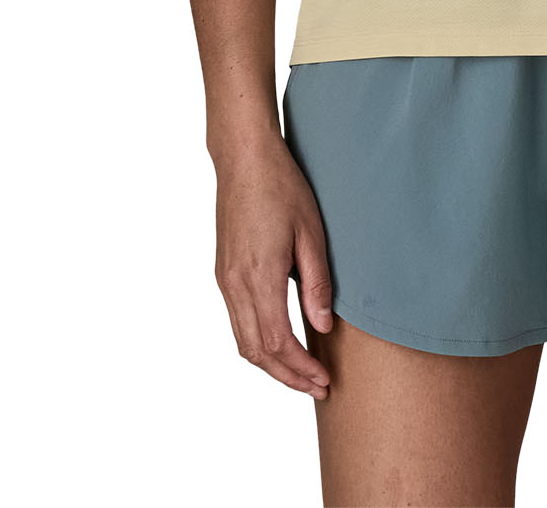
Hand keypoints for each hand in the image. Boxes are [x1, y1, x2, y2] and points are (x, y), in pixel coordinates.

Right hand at [213, 139, 335, 397]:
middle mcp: (235, 284)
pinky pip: (237, 322)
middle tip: (317, 387)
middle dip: (287, 377)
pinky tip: (279, 343)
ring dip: (271, 365)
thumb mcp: (311, 232)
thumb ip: (317, 283)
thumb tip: (323, 326)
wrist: (244, 158)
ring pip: (242, 341)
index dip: (300, 369)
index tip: (323, 380)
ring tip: (301, 373)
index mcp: (259, 276)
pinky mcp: (223, 272)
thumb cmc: (282, 187)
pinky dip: (257, 343)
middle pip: (256, 352)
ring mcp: (225, 280)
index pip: (277, 343)